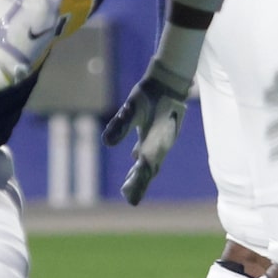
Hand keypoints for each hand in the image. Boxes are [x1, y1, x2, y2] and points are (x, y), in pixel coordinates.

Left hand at [104, 64, 190, 204]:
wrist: (169, 80)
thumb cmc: (150, 93)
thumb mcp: (132, 108)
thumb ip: (121, 125)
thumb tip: (107, 144)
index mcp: (155, 142)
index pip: (146, 169)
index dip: (138, 184)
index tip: (128, 197)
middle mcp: (161, 144)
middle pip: (150, 169)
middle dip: (140, 183)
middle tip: (129, 198)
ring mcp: (163, 138)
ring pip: (152, 160)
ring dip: (142, 173)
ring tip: (130, 185)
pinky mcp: (160, 131)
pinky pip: (152, 149)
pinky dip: (144, 158)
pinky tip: (136, 158)